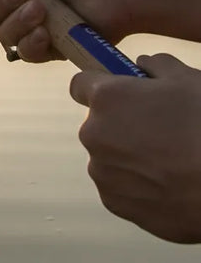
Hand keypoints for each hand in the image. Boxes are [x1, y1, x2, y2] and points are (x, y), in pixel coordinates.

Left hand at [71, 54, 200, 242]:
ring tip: (167, 161)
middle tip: (158, 131)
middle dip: (120, 124)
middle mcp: (93, 133)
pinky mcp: (114, 203)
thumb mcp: (187, 80)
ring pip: (108, 156)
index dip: (100, 87)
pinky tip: (166, 184)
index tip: (119, 93)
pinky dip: (136, 185)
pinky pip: (118, 186)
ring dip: (127, 156)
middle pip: (97, 123)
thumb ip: (157, 65)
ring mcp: (102, 171)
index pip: (80, 85)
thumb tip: (143, 65)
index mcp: (106, 98)